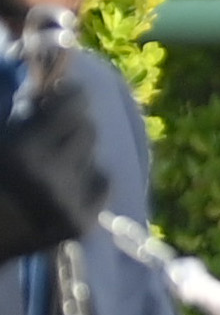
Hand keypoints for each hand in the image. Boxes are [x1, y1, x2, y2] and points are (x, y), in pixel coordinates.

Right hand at [0, 81, 108, 261]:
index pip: (73, 105)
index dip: (71, 94)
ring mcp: (71, 202)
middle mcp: (54, 175)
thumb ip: (21, 119)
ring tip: (55, 161)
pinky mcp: (81, 224)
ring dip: (77, 153)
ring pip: (93, 157)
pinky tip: (68, 182)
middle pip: (88, 130)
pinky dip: (89, 179)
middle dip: (72, 125)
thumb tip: (51, 92)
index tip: (65, 91)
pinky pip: (102, 185)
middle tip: (56, 128)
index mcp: (23, 152)